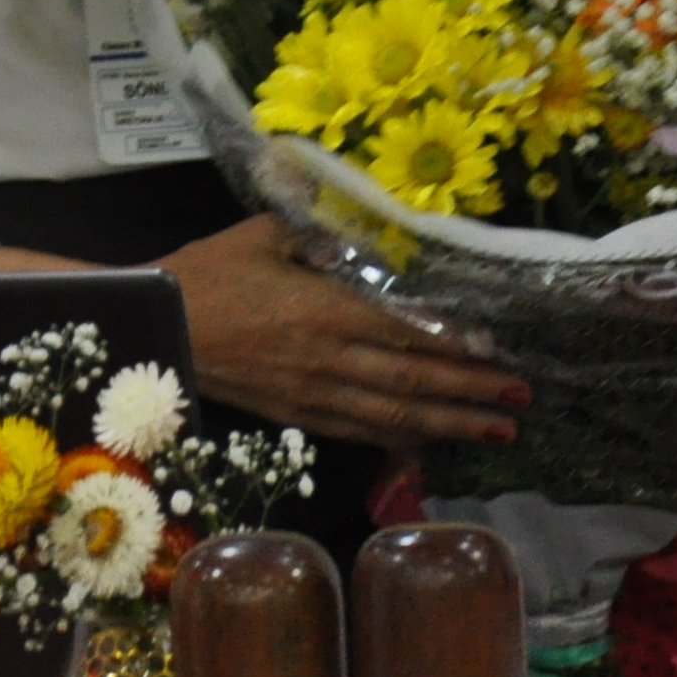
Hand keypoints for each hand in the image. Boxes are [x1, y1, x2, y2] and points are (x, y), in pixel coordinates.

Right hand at [157, 217, 526, 450]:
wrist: (153, 327)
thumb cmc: (209, 271)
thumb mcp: (265, 232)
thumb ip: (320, 233)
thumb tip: (367, 238)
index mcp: (325, 309)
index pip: (408, 331)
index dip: (458, 345)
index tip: (500, 350)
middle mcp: (329, 359)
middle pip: (415, 381)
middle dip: (474, 391)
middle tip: (523, 396)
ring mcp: (314, 394)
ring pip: (396, 415)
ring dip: (452, 423)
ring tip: (499, 427)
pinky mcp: (296, 416)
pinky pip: (360, 431)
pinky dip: (402, 440)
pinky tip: (432, 443)